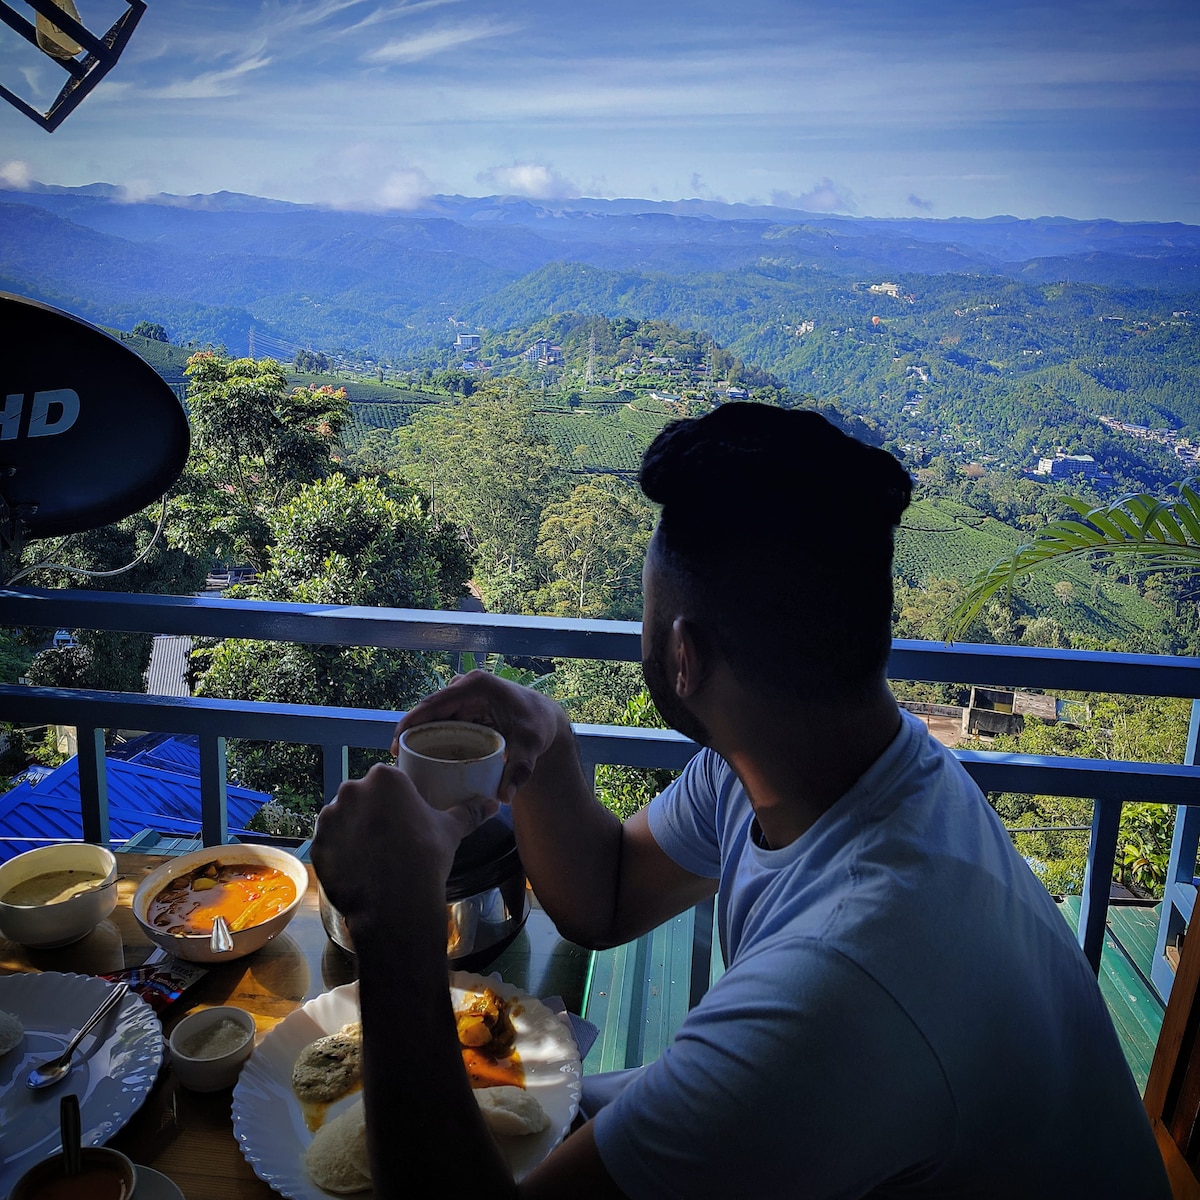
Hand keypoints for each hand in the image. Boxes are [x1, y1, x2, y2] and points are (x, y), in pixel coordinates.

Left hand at [311, 763, 497, 939]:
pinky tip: (357, 868)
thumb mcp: (450, 831)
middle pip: (362, 796)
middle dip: (372, 812)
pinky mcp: (317, 844)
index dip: (396, 800)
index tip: (404, 818)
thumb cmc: (425, 858)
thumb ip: (469, 812)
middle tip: (389, 838)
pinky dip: (339, 852)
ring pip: (342, 818)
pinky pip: (329, 843)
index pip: (388, 780)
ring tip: (372, 855)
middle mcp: (352, 789)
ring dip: (353, 830)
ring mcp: (330, 817)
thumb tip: (492, 803)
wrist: (394, 902)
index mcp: (385, 778)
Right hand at [395, 670, 569, 802]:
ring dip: (418, 736)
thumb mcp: (530, 748)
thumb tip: (505, 798)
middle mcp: (466, 685)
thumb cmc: (537, 727)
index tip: (396, 746)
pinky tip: (420, 758)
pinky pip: (441, 720)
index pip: (434, 703)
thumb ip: (519, 771)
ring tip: (404, 764)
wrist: (545, 719)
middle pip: (428, 710)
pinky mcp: (464, 705)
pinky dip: (431, 736)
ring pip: (432, 716)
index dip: (410, 722)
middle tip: (397, 762)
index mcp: (477, 686)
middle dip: (410, 733)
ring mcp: (464, 694)